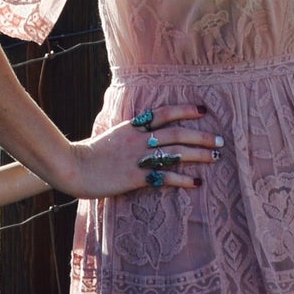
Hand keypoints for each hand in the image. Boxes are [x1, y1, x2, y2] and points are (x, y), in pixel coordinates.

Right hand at [53, 103, 221, 198]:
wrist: (73, 167)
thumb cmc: (92, 153)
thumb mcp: (113, 136)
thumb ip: (132, 133)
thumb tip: (148, 132)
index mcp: (133, 127)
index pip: (165, 113)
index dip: (186, 110)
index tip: (204, 111)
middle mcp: (139, 139)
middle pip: (177, 134)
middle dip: (201, 136)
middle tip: (220, 140)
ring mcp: (137, 158)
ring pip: (175, 153)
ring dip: (198, 155)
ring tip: (215, 158)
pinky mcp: (135, 177)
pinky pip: (164, 177)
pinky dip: (182, 179)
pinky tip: (196, 182)